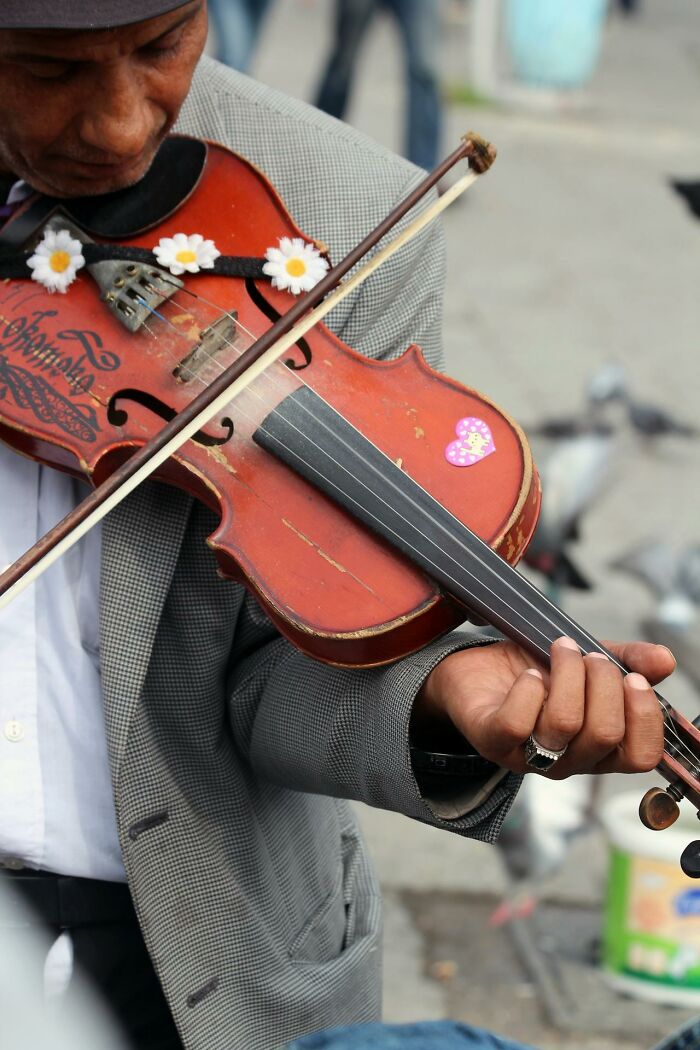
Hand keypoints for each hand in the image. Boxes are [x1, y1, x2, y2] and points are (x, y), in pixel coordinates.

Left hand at [414, 636, 673, 777]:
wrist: (475, 668)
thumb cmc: (534, 669)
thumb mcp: (587, 660)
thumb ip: (627, 659)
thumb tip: (666, 660)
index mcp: (598, 748)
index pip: (640, 756)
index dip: (644, 717)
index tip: (634, 677)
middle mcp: (567, 760)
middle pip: (604, 736)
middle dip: (603, 684)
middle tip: (590, 655)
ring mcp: (528, 756)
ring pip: (564, 725)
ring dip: (568, 676)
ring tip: (560, 649)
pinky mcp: (492, 741)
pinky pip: (518, 724)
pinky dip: (529, 690)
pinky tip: (529, 674)